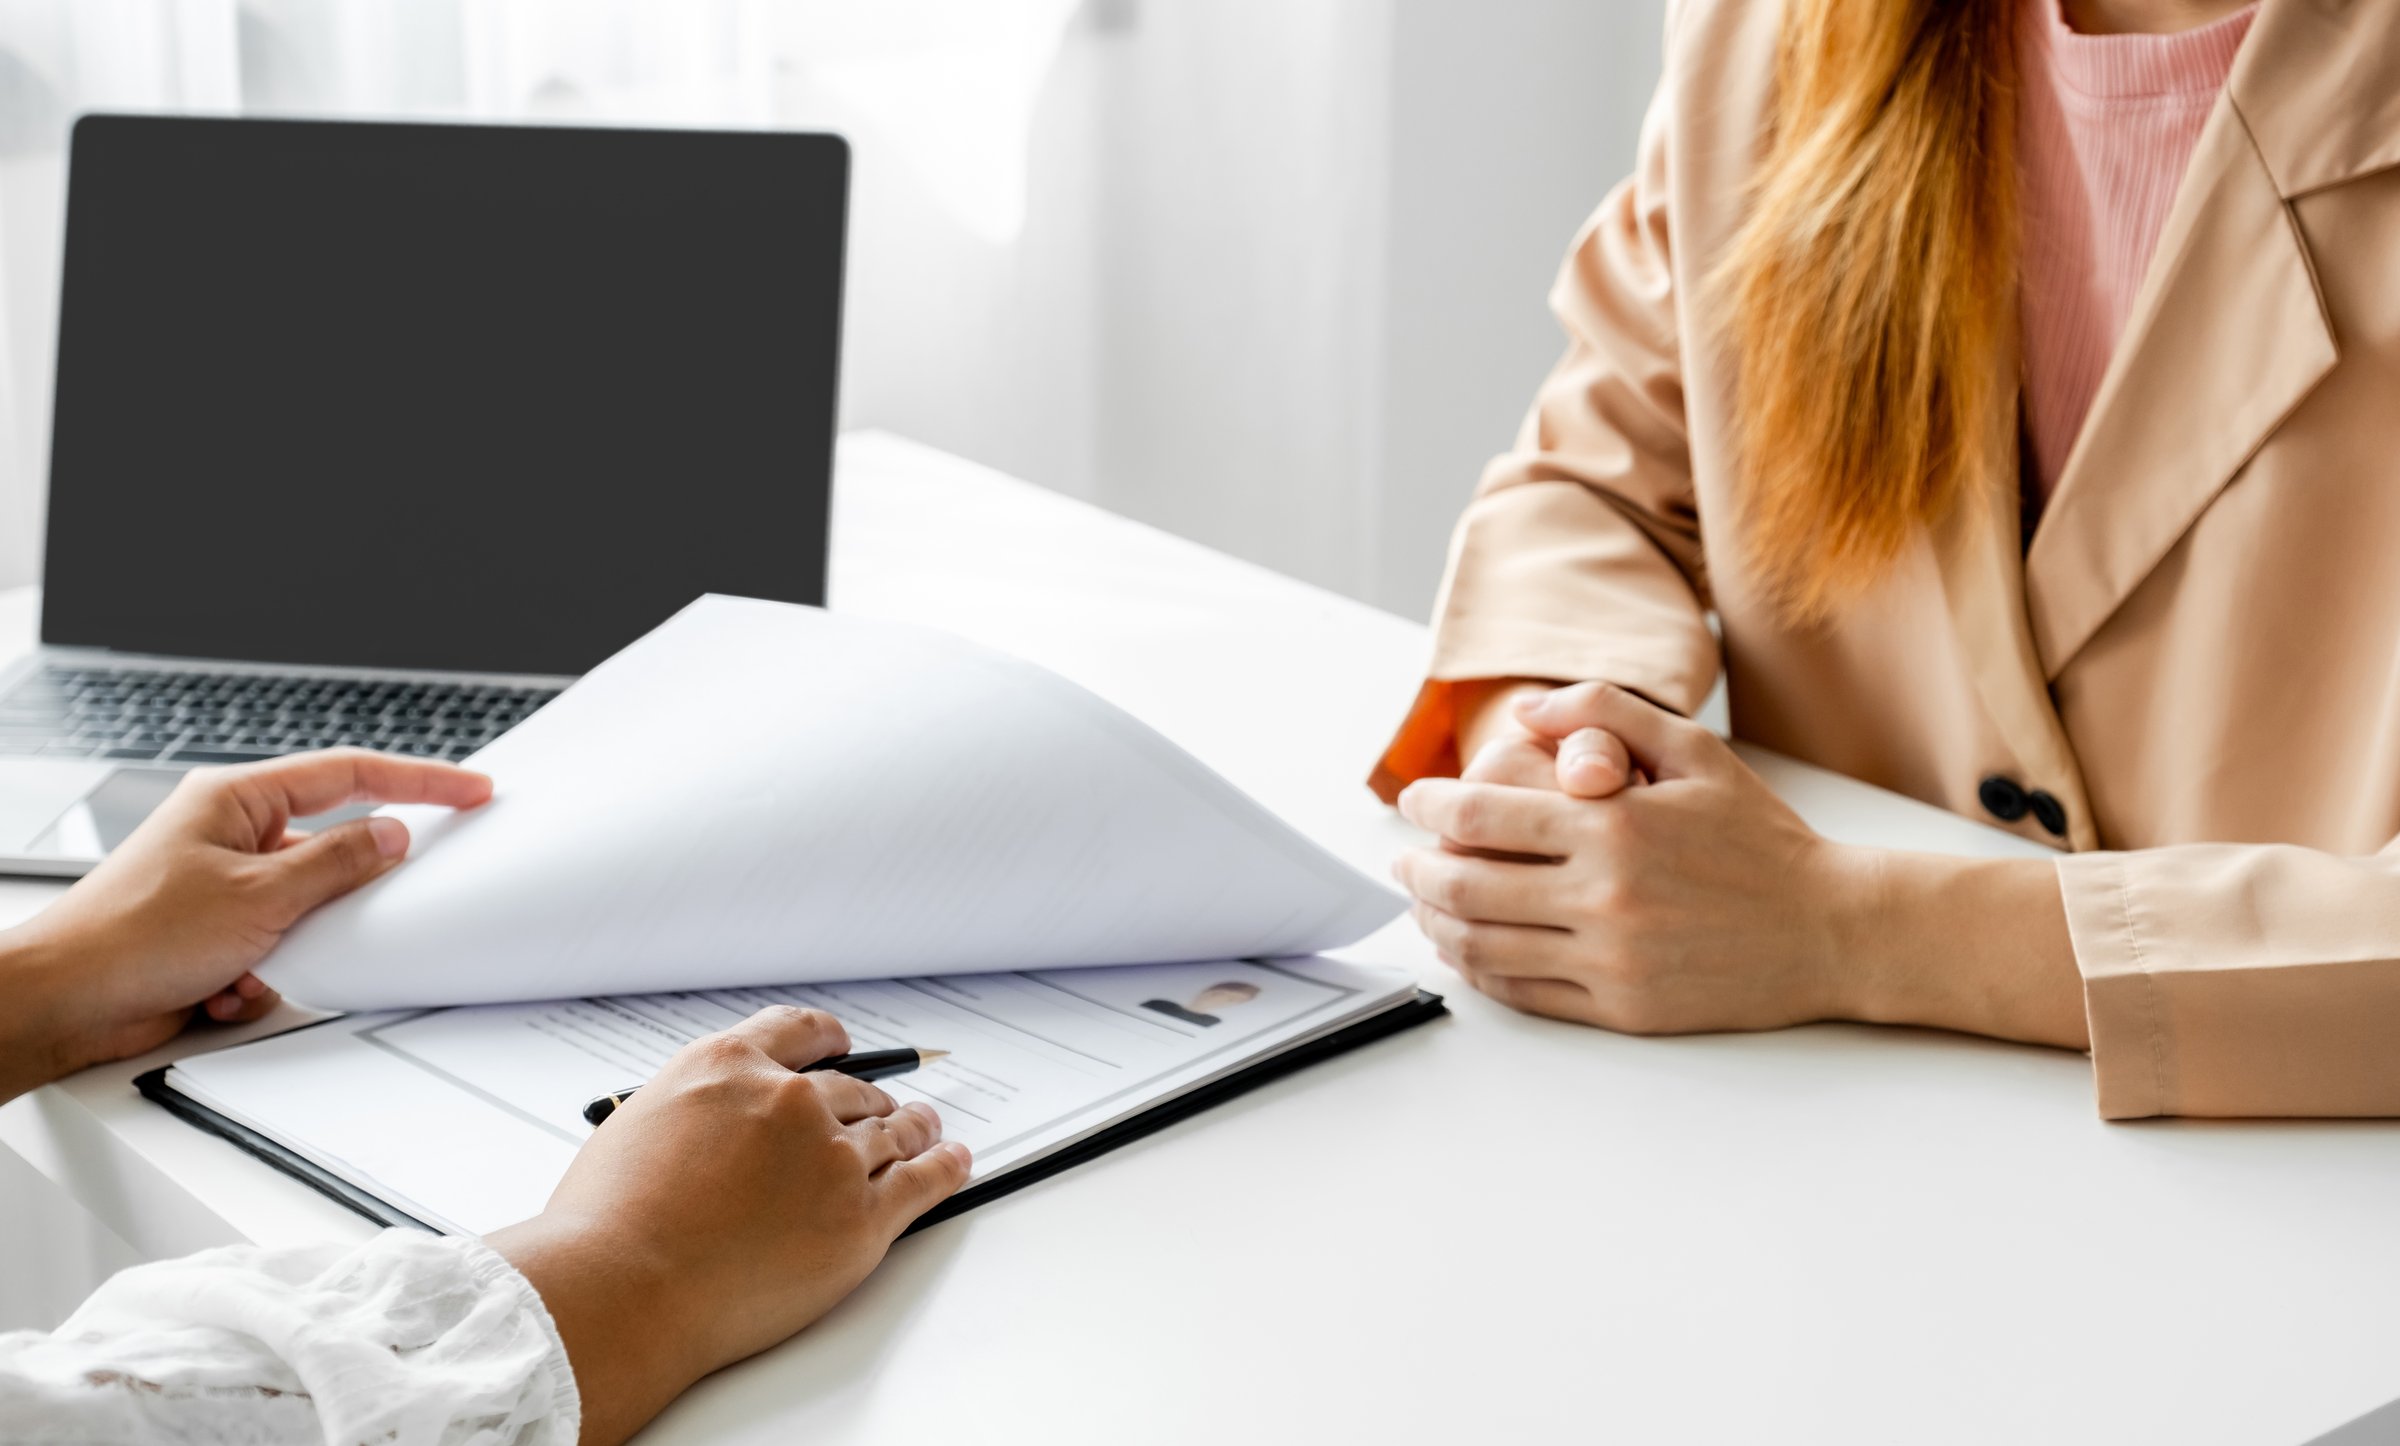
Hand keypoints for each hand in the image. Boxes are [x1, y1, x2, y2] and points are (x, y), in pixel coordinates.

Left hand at [0, 749, 492, 1100]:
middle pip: (331, 849)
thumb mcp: (259, 894)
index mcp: (237, 800)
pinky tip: (220, 985)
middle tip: (376, 906)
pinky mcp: (218, 936)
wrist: (64, 1001)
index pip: (348, 774)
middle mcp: (231, 836)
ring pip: (308, 909)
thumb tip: (391, 836)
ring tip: (252, 960)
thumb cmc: (131, 935)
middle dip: (342, 894)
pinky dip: (261, 975)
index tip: (471, 789)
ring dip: (291, 946)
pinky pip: (278, 950)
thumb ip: (338, 863)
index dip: (419, 781)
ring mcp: (224, 887)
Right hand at [488, 1006, 971, 1445]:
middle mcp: (790, 1101)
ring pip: (892, 1132)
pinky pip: (924, 1181)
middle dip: (872, 1100)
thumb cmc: (610, 1224)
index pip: (801, 1032)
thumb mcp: (639, 1122)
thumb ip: (696, 1105)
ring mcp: (832, 1158)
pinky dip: (945, 1167)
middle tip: (887, 1109)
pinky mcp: (861, 1219)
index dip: (832, 1042)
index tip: (844, 1049)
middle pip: (854, 1090)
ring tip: (926, 1129)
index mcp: (730, 1066)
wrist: (623, 1289)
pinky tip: (952, 1160)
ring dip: (914, 1127)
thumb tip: (717, 1120)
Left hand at [1397, 682, 1857, 1032]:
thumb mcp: (1696, 751)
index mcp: (1613, 826)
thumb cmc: (1761, 838)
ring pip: (1483, 944)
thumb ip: (1607, 712)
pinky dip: (1479, 969)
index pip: (1482, 816)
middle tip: (1404, 859)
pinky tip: (1468, 948)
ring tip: (1425, 903)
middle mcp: (1603, 896)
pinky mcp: (1621, 1008)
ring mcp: (1609, 958)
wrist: (1831, 931)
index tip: (1413, 801)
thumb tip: (1524, 709)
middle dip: (1418, 869)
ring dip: (1437, 921)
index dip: (1430, 807)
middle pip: (1466, 884)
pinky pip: (1522, 991)